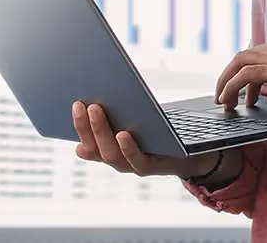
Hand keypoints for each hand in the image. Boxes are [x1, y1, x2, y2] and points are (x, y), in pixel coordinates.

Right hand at [71, 101, 217, 177]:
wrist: (194, 152)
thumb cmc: (159, 131)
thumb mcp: (135, 119)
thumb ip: (114, 115)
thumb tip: (89, 97)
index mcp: (110, 149)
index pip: (87, 141)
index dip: (77, 126)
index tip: (72, 104)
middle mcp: (119, 160)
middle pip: (95, 148)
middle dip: (85, 125)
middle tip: (80, 103)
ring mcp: (134, 165)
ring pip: (111, 155)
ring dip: (101, 132)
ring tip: (96, 109)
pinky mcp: (155, 167)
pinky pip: (137, 161)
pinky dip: (128, 148)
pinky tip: (123, 133)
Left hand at [215, 33, 266, 109]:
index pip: (261, 52)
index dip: (246, 70)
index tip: (242, 89)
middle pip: (246, 54)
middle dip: (230, 74)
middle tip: (224, 94)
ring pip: (241, 61)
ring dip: (227, 81)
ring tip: (224, 101)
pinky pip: (246, 74)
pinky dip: (233, 86)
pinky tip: (230, 100)